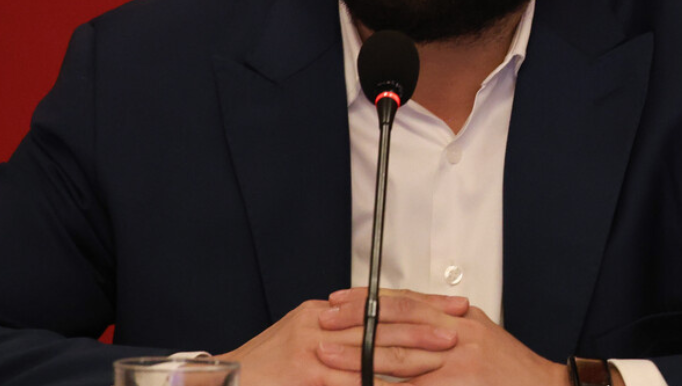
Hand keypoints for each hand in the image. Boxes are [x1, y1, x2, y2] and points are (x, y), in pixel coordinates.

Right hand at [216, 292, 463, 385]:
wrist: (225, 381)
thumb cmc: (263, 366)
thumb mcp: (300, 336)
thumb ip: (337, 334)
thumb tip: (374, 331)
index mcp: (322, 312)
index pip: (378, 303)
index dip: (416, 304)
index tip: (448, 307)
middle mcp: (320, 324)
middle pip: (381, 324)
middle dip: (422, 328)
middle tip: (456, 331)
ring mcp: (313, 350)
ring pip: (371, 353)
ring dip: (409, 359)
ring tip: (440, 360)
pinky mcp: (307, 375)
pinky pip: (352, 382)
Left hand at [317, 289, 567, 385]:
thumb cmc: (511, 369)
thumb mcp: (480, 331)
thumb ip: (447, 320)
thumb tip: (412, 309)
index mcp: (459, 320)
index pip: (405, 304)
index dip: (369, 300)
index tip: (339, 299)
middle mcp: (455, 340)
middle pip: (395, 329)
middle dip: (355, 327)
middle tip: (322, 324)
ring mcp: (455, 370)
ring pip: (397, 364)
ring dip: (357, 361)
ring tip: (326, 357)